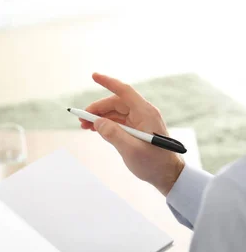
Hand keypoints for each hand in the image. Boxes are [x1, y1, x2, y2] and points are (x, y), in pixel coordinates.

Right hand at [80, 73, 184, 195]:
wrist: (168, 175)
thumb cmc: (154, 163)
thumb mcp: (131, 150)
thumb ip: (113, 134)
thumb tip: (97, 122)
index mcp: (145, 113)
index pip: (124, 91)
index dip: (108, 82)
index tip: (94, 76)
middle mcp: (143, 113)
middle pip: (116, 103)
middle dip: (97, 109)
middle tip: (82, 119)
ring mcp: (140, 121)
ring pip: (115, 112)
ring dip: (100, 117)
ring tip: (85, 126)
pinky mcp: (137, 129)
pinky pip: (118, 121)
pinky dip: (106, 124)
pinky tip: (95, 129)